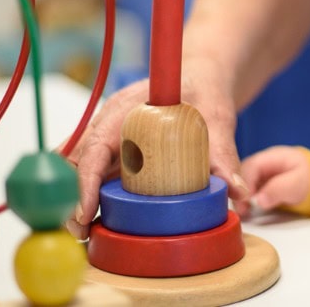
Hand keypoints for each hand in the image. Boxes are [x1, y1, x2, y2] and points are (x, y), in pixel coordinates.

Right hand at [63, 55, 243, 239]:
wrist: (201, 78)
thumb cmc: (204, 90)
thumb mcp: (217, 118)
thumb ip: (224, 154)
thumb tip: (238, 191)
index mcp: (127, 109)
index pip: (95, 146)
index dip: (86, 180)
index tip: (85, 211)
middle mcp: (109, 121)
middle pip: (75, 159)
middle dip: (71, 196)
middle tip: (81, 232)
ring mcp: (108, 135)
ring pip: (76, 166)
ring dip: (75, 197)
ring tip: (84, 232)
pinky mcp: (114, 148)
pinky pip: (90, 169)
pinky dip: (85, 192)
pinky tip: (92, 218)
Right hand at [237, 146, 309, 216]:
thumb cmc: (308, 179)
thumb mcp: (297, 184)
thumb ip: (279, 189)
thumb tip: (259, 200)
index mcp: (272, 156)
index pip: (251, 166)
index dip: (245, 183)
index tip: (246, 200)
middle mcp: (261, 162)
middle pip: (241, 173)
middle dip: (239, 191)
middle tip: (242, 209)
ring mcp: (258, 172)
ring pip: (240, 182)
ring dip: (240, 197)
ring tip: (243, 212)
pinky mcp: (257, 182)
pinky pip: (245, 189)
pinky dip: (244, 200)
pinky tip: (246, 210)